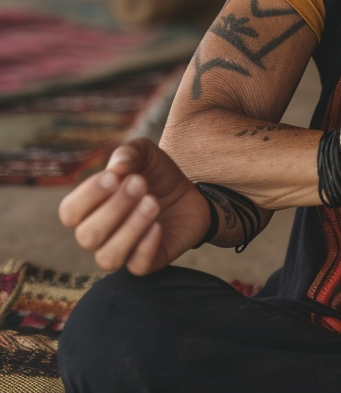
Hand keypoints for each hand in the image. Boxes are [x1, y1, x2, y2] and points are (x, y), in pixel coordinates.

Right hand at [58, 138, 209, 274]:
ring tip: (152, 202)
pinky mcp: (147, 263)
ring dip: (130, 228)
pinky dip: (146, 246)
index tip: (115, 177)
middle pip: (87, 235)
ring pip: (108, 258)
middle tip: (141, 184)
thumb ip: (129, 153)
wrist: (190, 193)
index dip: (88, 196)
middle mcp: (100, 234)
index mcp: (92, 208)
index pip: (70, 212)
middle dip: (115, 207)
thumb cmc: (157, 175)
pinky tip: (158, 225)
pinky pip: (137, 267)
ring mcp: (123, 251)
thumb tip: (116, 168)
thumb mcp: (146, 154)